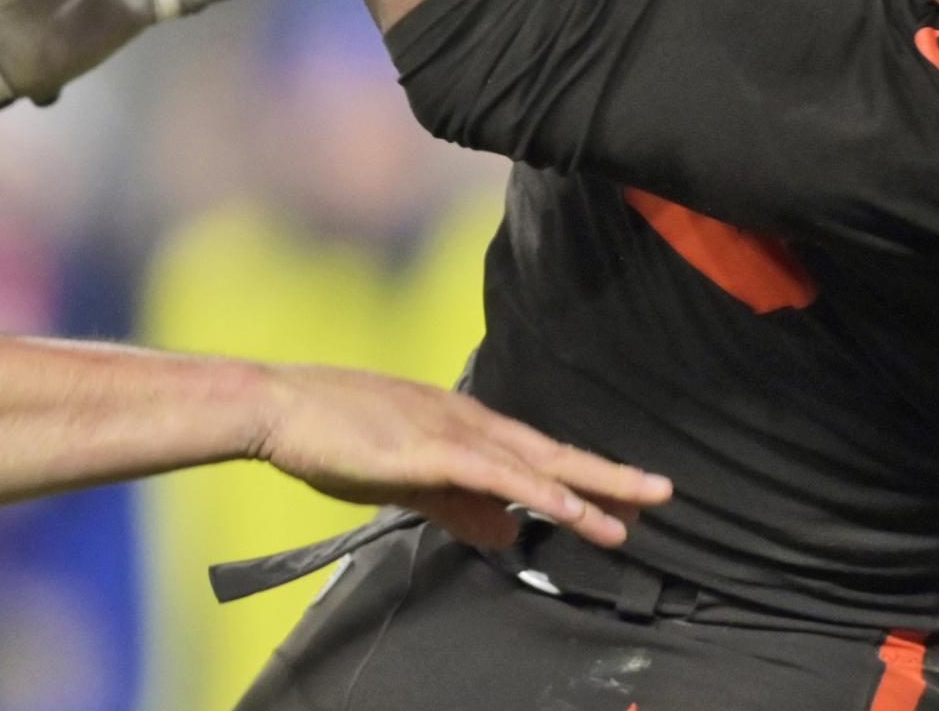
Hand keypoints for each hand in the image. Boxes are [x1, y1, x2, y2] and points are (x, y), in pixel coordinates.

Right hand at [250, 364, 672, 554]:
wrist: (278, 406)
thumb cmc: (331, 436)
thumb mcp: (403, 479)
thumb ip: (458, 505)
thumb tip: (508, 532)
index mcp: (459, 425)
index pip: (535, 456)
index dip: (581, 479)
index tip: (623, 499)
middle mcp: (466, 420)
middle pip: (551, 453)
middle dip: (607, 477)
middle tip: (660, 495)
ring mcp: (451, 430)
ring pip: (535, 463)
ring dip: (587, 488)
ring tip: (635, 511)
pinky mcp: (430, 447)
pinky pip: (494, 473)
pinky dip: (536, 489)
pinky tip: (569, 506)